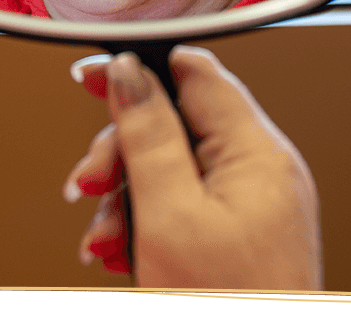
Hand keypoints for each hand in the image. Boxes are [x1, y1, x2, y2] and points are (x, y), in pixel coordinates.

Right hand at [62, 45, 322, 290]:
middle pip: (174, 122)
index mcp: (257, 153)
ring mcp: (249, 205)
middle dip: (122, 149)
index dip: (141, 67)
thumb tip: (128, 71)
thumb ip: (148, 132)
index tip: (95, 76)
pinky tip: (121, 250)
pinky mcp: (236, 234)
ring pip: (169, 166)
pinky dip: (142, 221)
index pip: (196, 73)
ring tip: (104, 236)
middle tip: (91, 181)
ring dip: (123, 195)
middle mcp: (260, 172)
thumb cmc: (227, 306)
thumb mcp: (168, 214)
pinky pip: (179, 203)